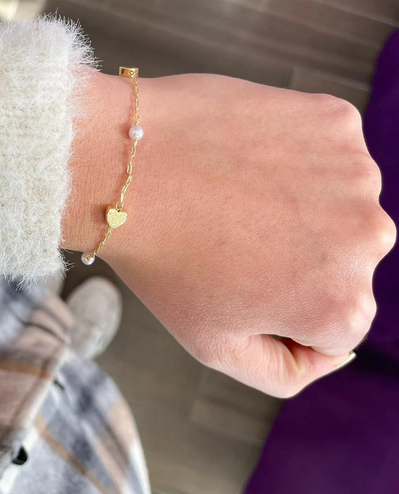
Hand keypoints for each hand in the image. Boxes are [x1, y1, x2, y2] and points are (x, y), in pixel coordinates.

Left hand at [63, 72, 395, 396]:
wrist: (125, 165)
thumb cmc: (164, 261)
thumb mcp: (215, 346)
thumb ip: (286, 372)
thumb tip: (336, 352)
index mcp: (342, 306)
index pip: (334, 326)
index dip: (279, 308)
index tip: (235, 282)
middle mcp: (369, 239)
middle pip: (341, 263)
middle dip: (293, 257)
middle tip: (229, 237)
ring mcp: (356, 173)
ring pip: (336, 204)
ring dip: (296, 204)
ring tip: (233, 197)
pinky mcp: (336, 121)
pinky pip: (325, 152)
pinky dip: (293, 157)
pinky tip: (245, 159)